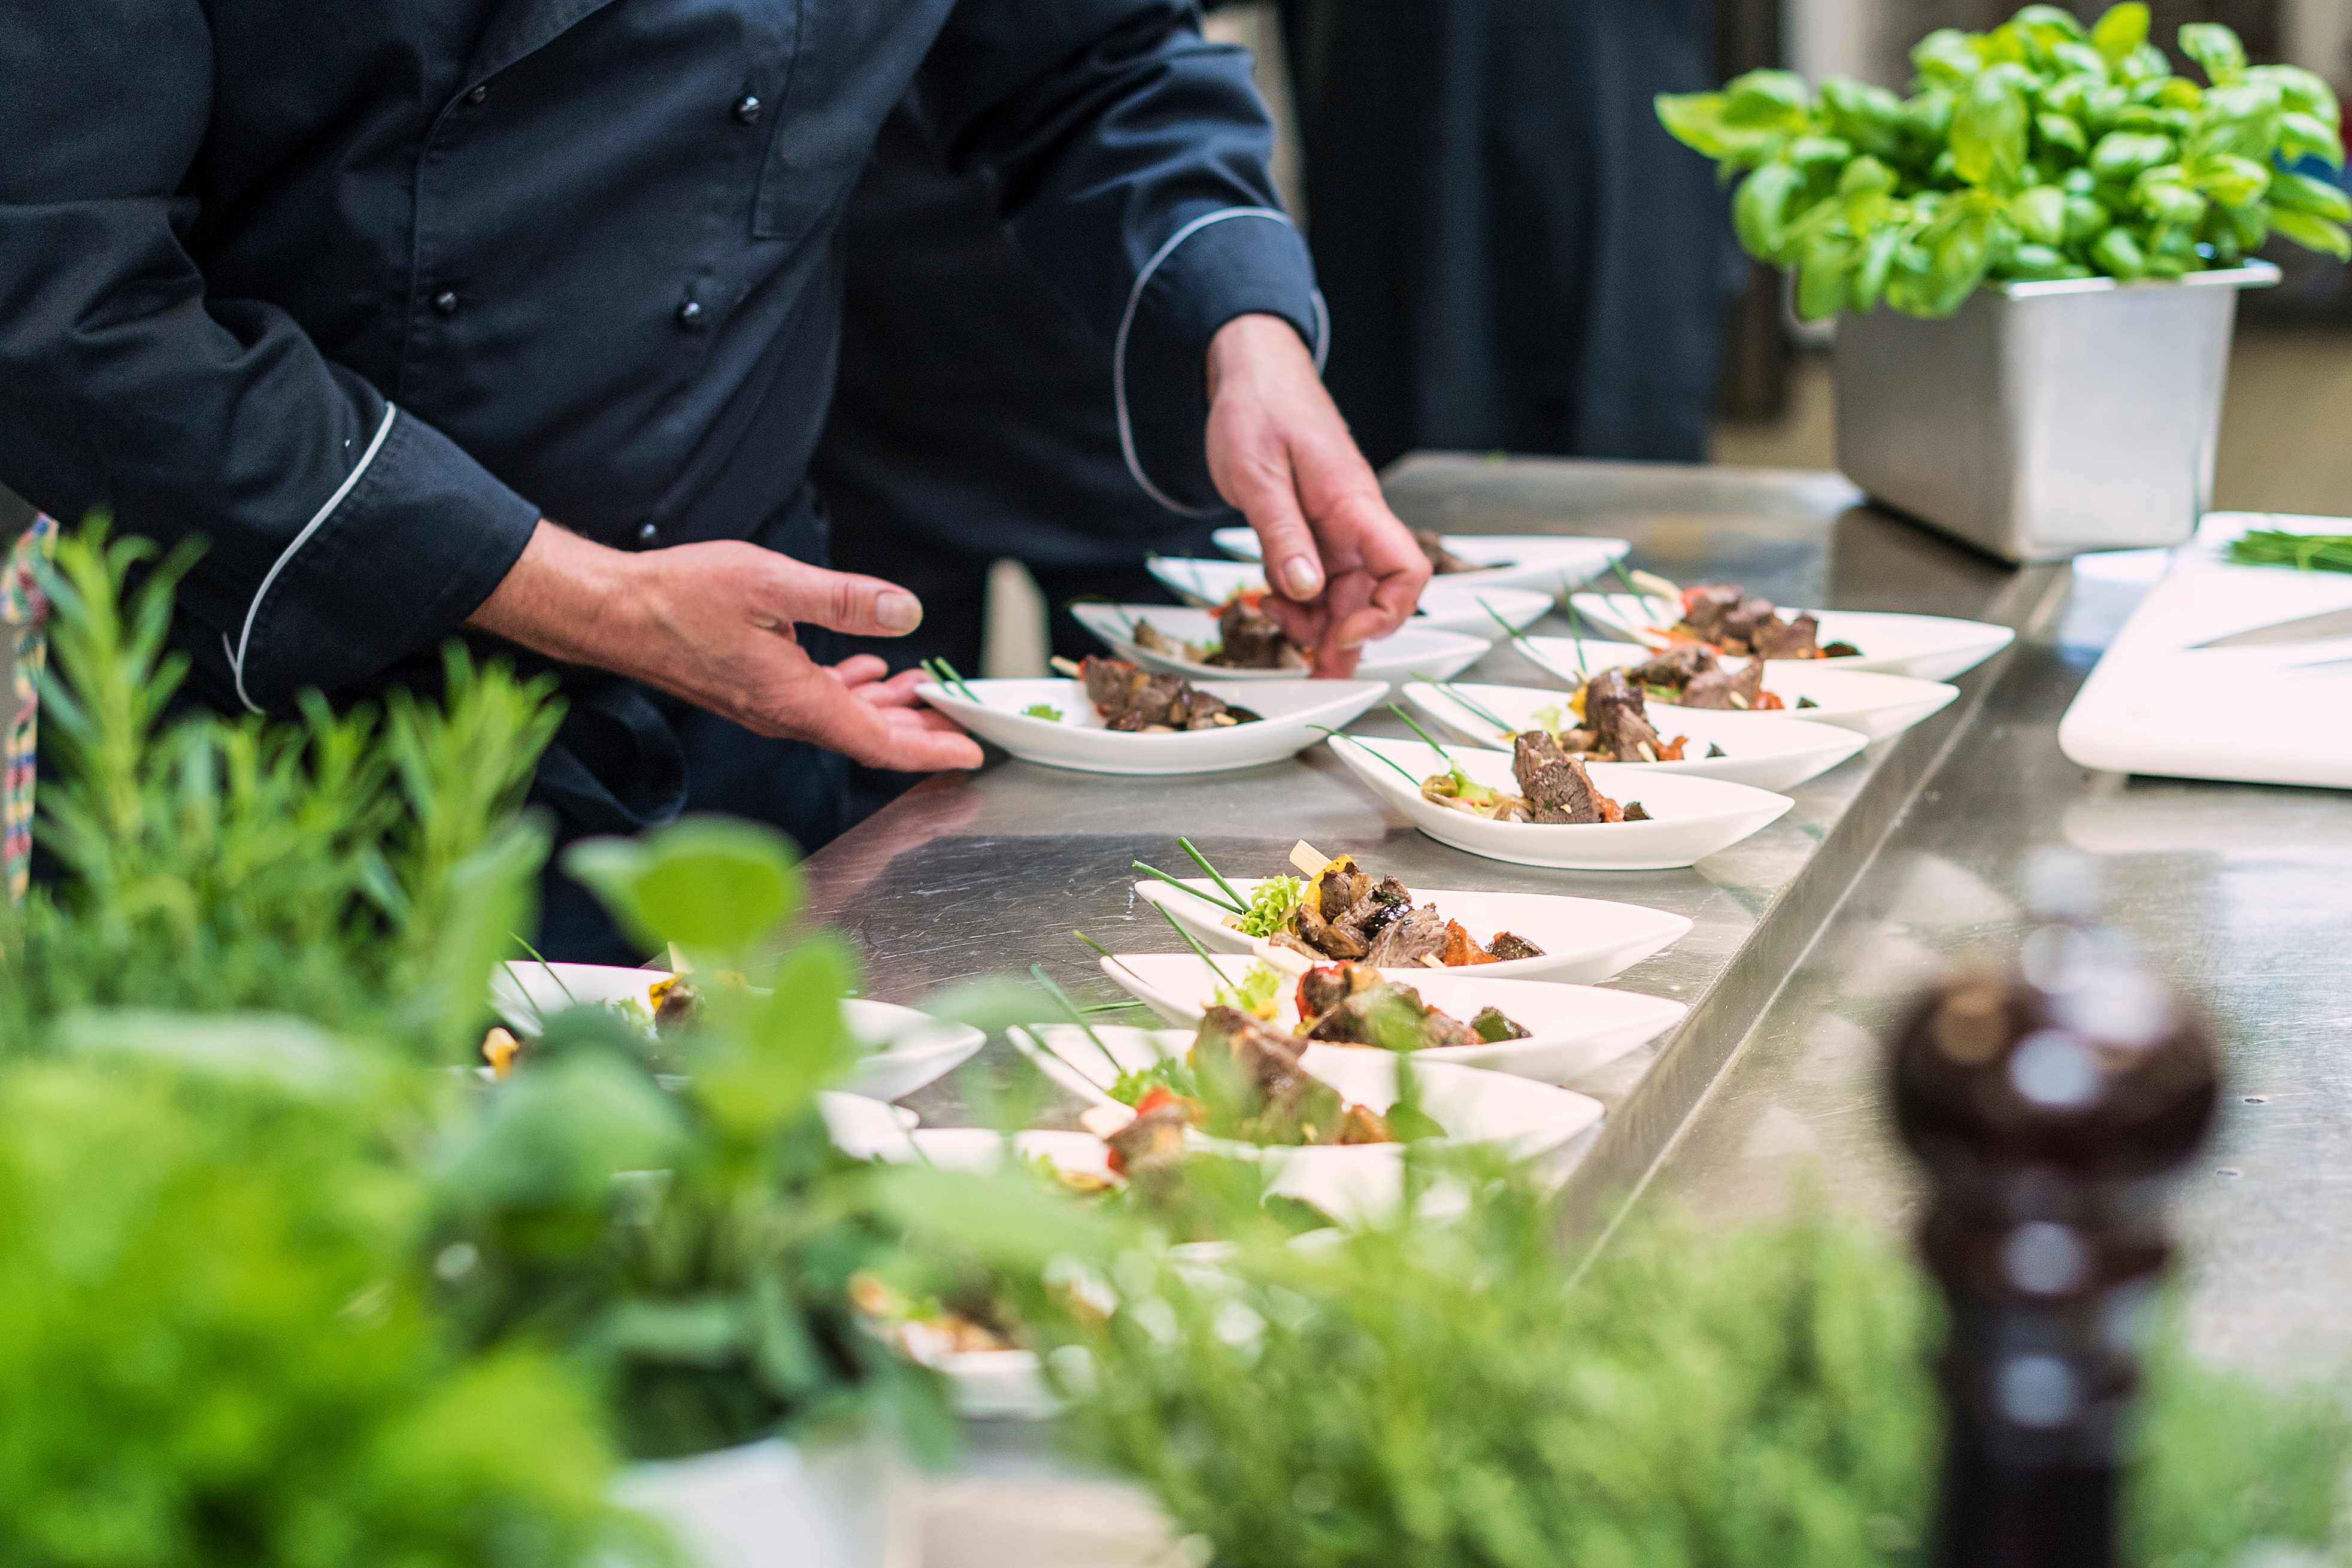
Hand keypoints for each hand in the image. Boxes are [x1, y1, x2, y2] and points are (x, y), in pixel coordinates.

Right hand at [466, 521, 984, 771]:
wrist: (612, 612)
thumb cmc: (679, 596)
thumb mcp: (772, 582)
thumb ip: (844, 599)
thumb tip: (906, 612)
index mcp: (795, 700)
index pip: (880, 742)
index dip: (931, 749)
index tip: (973, 752)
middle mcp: (784, 715)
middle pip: (869, 737)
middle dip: (922, 731)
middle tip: (966, 719)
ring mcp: (767, 706)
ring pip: (844, 719)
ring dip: (889, 708)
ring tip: (929, 690)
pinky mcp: (753, 690)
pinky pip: (816, 702)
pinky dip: (852, 690)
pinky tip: (870, 669)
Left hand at [1203, 314, 1430, 675]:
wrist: (1250, 368)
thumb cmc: (1258, 406)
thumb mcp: (1258, 475)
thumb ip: (1282, 534)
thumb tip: (1304, 591)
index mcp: (1354, 503)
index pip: (1406, 569)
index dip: (1385, 613)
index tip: (1341, 633)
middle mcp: (1354, 519)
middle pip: (1374, 595)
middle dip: (1344, 637)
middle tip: (1310, 670)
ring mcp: (1336, 525)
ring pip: (1346, 593)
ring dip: (1319, 623)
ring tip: (1278, 626)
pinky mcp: (1315, 527)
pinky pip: (1320, 578)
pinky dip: (1300, 599)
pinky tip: (1272, 601)